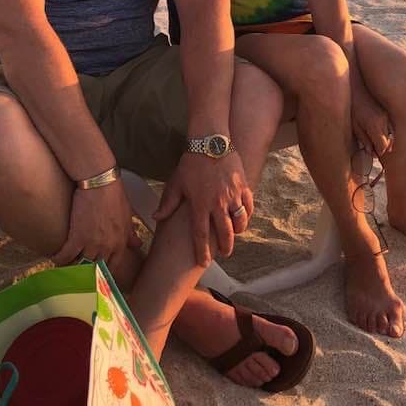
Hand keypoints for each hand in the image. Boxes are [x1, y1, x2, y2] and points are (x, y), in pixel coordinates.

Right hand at [52, 179, 139, 273]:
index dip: (104, 272)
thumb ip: (130, 233)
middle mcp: (107, 247)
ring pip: (80, 264)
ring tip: (65, 267)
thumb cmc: (115, 195)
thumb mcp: (127, 215)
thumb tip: (138, 244)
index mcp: (120, 242)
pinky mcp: (77, 236)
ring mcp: (92, 243)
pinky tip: (55, 259)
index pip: (113, 266)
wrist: (100, 182)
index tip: (98, 275)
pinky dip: (60, 258)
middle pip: (96, 269)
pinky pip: (66, 255)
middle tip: (79, 274)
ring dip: (72, 266)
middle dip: (87, 273)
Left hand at [154, 152, 253, 266]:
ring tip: (235, 235)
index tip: (203, 262)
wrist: (210, 142)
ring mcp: (232, 195)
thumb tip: (156, 218)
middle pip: (224, 233)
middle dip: (225, 247)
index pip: (200, 235)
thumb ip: (168, 203)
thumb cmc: (191, 163)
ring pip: (240, 221)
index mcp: (199, 205)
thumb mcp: (176, 183)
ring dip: (238, 231)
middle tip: (225, 253)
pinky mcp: (243, 186)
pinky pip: (249, 206)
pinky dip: (247, 214)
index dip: (202, 251)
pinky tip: (244, 217)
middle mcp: (217, 204)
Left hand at [351, 82, 393, 159]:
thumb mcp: (354, 125)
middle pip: (389, 141)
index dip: (378, 152)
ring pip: (391, 134)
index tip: (372, 152)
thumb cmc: (352, 106)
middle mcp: (384, 120)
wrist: (356, 86)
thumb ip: (364, 139)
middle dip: (382, 147)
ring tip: (375, 138)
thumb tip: (370, 151)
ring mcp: (388, 115)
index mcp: (375, 125)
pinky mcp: (388, 110)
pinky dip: (388, 130)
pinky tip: (378, 129)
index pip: (383, 146)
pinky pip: (391, 125)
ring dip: (385, 138)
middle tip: (373, 148)